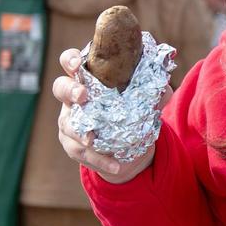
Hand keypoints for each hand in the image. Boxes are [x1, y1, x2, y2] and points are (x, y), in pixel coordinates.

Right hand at [52, 47, 171, 183]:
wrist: (127, 147)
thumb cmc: (131, 110)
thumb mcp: (144, 100)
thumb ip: (155, 92)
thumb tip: (165, 87)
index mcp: (88, 78)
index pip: (71, 62)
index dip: (70, 59)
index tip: (78, 62)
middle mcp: (74, 97)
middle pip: (60, 87)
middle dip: (69, 90)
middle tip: (82, 95)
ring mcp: (69, 121)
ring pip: (67, 124)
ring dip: (80, 132)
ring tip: (92, 140)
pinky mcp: (72, 144)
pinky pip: (81, 152)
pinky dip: (99, 160)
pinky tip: (116, 166)